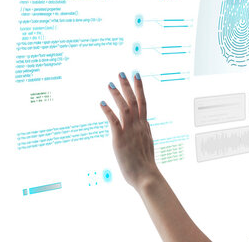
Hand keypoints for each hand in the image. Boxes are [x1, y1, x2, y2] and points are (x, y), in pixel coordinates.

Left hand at [100, 72, 158, 189]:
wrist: (146, 176)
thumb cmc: (145, 165)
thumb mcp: (147, 145)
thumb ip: (145, 133)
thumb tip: (145, 127)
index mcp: (145, 126)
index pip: (143, 102)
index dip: (139, 88)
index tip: (136, 77)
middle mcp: (139, 126)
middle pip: (135, 100)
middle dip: (129, 85)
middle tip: (122, 73)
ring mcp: (130, 131)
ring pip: (125, 107)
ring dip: (117, 94)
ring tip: (110, 84)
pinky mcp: (120, 139)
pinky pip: (114, 121)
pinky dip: (107, 110)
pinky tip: (101, 102)